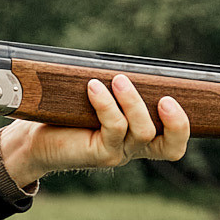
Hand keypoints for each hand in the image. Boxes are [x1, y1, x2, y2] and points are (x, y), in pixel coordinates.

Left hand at [0, 74, 191, 186]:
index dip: (183, 126)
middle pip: (171, 147)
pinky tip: (94, 87)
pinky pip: (113, 127)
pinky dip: (107, 104)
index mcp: (141, 138)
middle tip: (165, 99)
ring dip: (133, 102)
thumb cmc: (70, 115)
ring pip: (142, 131)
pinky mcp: (100, 154)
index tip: (173, 97)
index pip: (174, 143)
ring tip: (119, 80)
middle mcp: (134, 149)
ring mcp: (119, 153)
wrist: (37, 138)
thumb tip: (129, 65)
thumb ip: (120, 90)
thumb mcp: (101, 100)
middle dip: (176, 123)